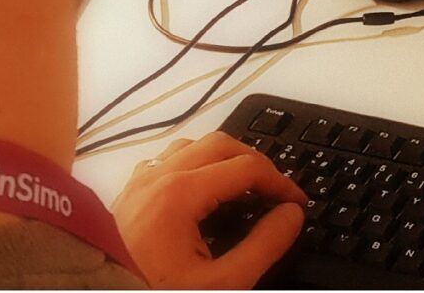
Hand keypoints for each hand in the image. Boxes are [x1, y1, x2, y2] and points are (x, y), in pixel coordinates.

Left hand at [112, 133, 308, 289]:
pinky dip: (194, 165)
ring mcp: (138, 183)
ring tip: (243, 186)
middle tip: (275, 192)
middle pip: (222, 144)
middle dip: (256, 163)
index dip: (280, 183)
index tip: (295, 203)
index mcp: (180, 195)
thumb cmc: (154, 291)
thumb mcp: (221, 284)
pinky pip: (166, 160)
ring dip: (224, 159)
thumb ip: (263, 247)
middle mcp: (157, 178)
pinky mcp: (127, 195)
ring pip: (192, 146)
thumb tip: (290, 216)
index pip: (246, 167)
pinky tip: (202, 191)